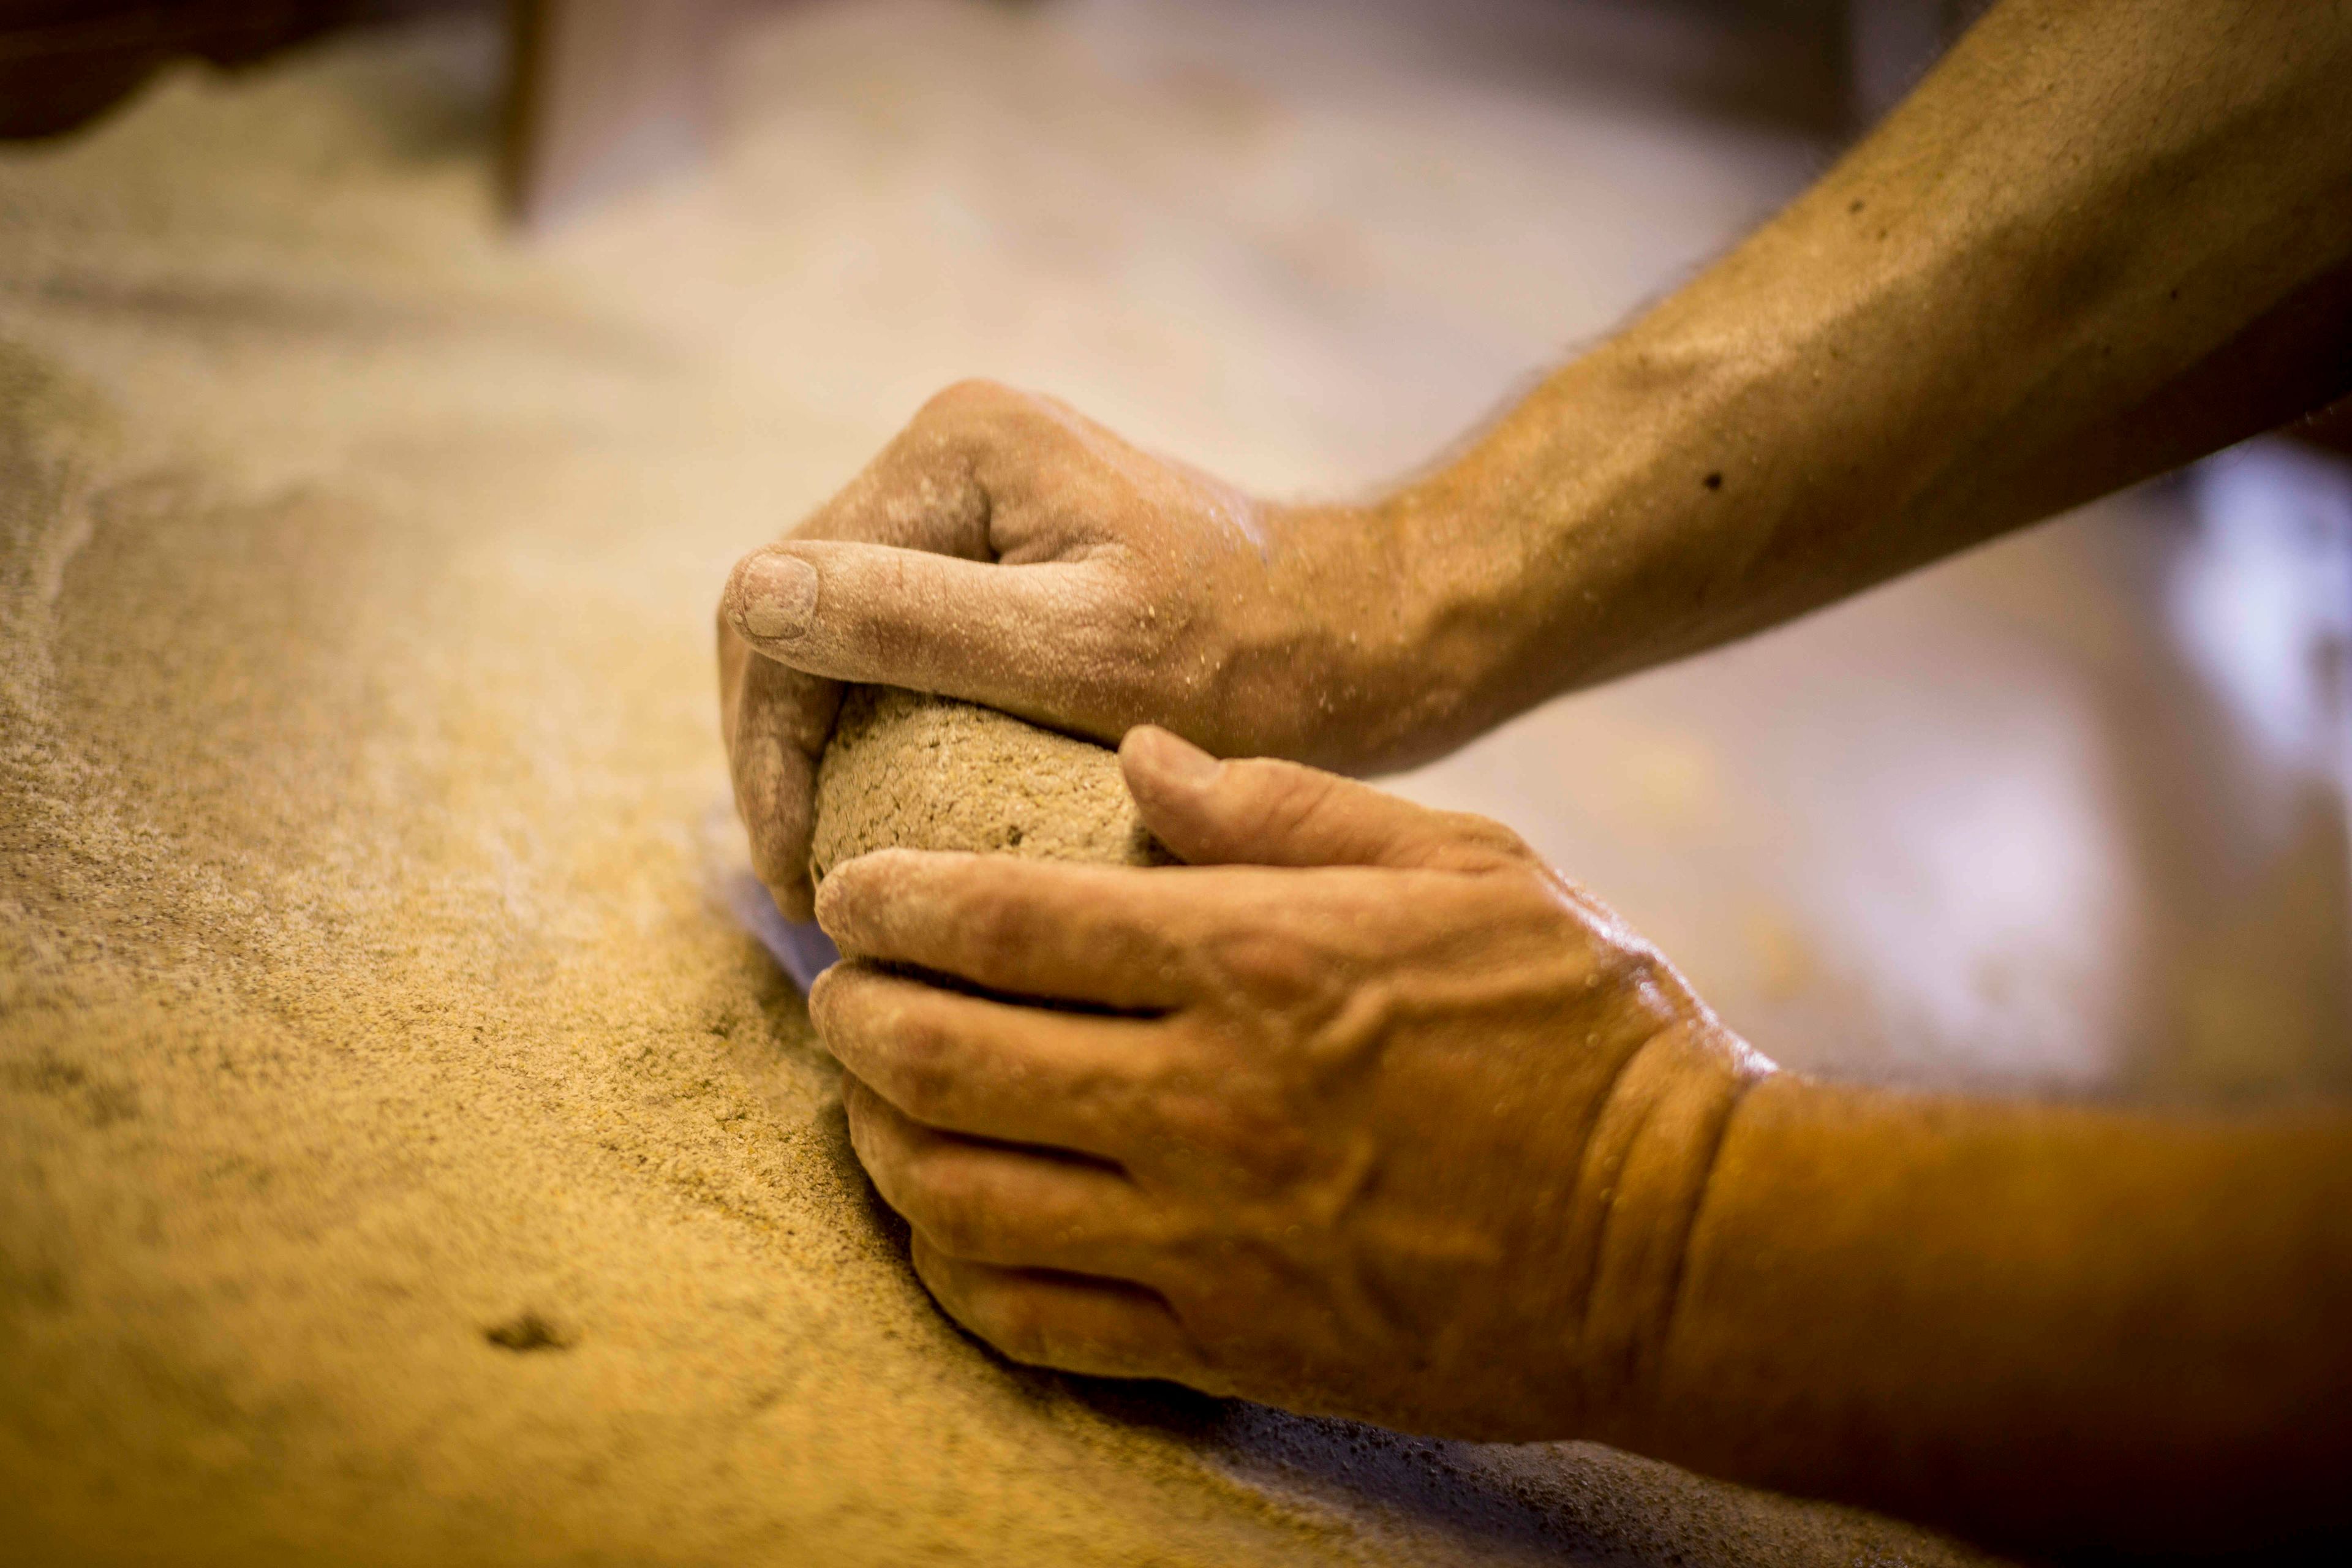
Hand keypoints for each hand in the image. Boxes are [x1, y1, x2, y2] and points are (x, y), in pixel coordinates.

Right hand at [717, 380, 1443, 918]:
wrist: (1369, 638)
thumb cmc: (1254, 660)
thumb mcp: (1086, 655)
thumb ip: (918, 623)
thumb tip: (754, 598)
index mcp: (958, 449)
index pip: (784, 595)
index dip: (769, 743)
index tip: (799, 870)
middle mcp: (952, 450)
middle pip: (796, 608)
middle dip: (781, 749)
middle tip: (804, 883)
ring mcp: (977, 495)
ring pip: (835, 630)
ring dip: (817, 743)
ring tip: (834, 862)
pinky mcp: (1005, 547)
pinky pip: (894, 637)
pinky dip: (872, 724)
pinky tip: (884, 807)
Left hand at [808, 726, 1770, 1440]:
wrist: (1678, 1240)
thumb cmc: (1581, 1028)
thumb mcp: (1465, 864)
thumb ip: (1289, 805)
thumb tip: (1141, 754)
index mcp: (1255, 962)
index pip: (1004, 922)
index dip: (893, 901)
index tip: (849, 889)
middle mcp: (1202, 1101)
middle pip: (943, 1059)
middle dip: (856, 1014)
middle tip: (841, 986)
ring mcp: (1204, 1238)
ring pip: (960, 1198)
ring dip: (880, 1141)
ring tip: (871, 1099)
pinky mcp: (1227, 1342)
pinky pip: (1032, 1322)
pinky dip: (953, 1271)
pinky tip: (939, 1227)